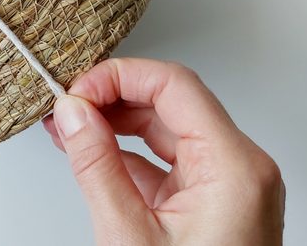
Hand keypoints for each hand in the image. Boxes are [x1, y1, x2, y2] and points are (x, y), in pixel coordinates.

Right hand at [44, 58, 284, 244]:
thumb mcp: (128, 236)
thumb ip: (96, 165)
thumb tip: (72, 114)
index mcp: (234, 167)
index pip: (173, 86)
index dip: (118, 77)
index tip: (76, 90)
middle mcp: (239, 168)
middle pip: (169, 103)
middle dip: (111, 98)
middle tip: (66, 105)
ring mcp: (228, 185)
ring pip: (165, 130)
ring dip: (115, 124)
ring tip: (69, 126)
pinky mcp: (211, 202)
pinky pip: (166, 161)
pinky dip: (127, 154)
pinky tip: (91, 153)